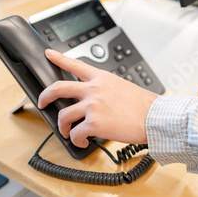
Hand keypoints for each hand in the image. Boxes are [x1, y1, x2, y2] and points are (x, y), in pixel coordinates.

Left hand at [38, 49, 158, 147]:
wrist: (155, 116)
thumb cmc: (145, 105)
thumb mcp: (123, 87)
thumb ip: (106, 90)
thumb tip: (97, 102)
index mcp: (102, 78)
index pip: (76, 64)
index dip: (59, 58)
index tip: (48, 54)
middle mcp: (94, 89)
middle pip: (58, 88)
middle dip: (45, 96)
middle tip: (42, 102)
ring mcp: (92, 106)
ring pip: (64, 116)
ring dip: (62, 127)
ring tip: (67, 132)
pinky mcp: (94, 123)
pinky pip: (76, 134)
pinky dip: (77, 141)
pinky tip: (83, 142)